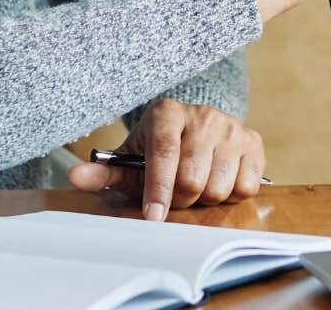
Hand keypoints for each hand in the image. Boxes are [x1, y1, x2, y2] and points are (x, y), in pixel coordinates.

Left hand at [66, 99, 265, 220]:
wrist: (196, 127)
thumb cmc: (158, 150)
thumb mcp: (131, 158)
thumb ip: (105, 171)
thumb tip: (76, 177)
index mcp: (167, 114)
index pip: (163, 155)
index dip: (157, 190)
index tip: (152, 217)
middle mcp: (203, 115)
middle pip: (192, 178)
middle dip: (180, 199)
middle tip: (174, 195)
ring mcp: (232, 127)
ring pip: (219, 187)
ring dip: (205, 199)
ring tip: (197, 185)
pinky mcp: (254, 141)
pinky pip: (245, 187)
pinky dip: (231, 195)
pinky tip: (219, 179)